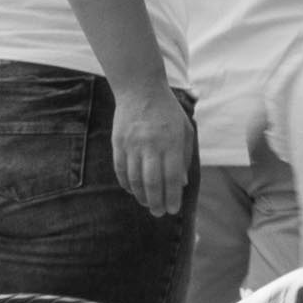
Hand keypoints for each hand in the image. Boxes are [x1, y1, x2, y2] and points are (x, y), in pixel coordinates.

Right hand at [110, 81, 196, 217]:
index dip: (172, 197)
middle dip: (156, 202)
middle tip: (158, 213)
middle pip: (152, 182)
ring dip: (141, 196)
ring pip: (135, 179)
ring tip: (147, 204)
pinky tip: (133, 190)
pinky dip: (127, 184)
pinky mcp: (118, 143)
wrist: (140, 89)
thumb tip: (181, 185)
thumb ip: (184, 157)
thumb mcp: (184, 130)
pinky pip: (121, 170)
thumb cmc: (167, 111)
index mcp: (171, 142)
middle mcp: (151, 145)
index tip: (173, 210)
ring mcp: (132, 144)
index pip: (172, 177)